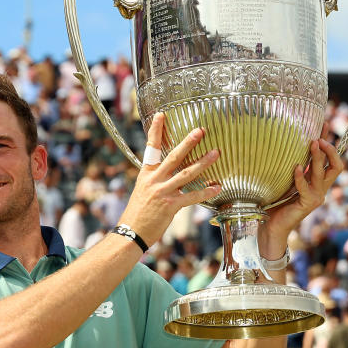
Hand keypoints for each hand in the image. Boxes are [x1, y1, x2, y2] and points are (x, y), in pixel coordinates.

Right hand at [118, 114, 221, 245]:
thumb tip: (170, 172)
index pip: (151, 148)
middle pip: (173, 157)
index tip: (161, 115)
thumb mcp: (142, 190)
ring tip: (216, 153)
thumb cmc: (138, 212)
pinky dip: (205, 191)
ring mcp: (162, 192)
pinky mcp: (171, 206)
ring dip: (202, 163)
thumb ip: (156, 179)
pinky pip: (192, 196)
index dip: (156, 131)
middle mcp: (154, 180)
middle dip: (188, 143)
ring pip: (186, 174)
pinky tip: (217, 186)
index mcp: (146, 174)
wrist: (131, 232)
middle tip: (200, 131)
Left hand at [260, 139, 344, 257]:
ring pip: (323, 174)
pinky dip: (300, 176)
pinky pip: (306, 188)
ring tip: (312, 144)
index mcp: (317, 181)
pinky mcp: (307, 204)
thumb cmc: (276, 202)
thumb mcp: (287, 179)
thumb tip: (287, 143)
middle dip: (330, 150)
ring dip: (318, 158)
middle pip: (336, 166)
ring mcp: (316, 197)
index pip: (331, 160)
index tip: (325, 125)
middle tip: (319, 138)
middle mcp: (321, 188)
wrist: (272, 226)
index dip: (330, 143)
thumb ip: (293, 166)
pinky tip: (296, 167)